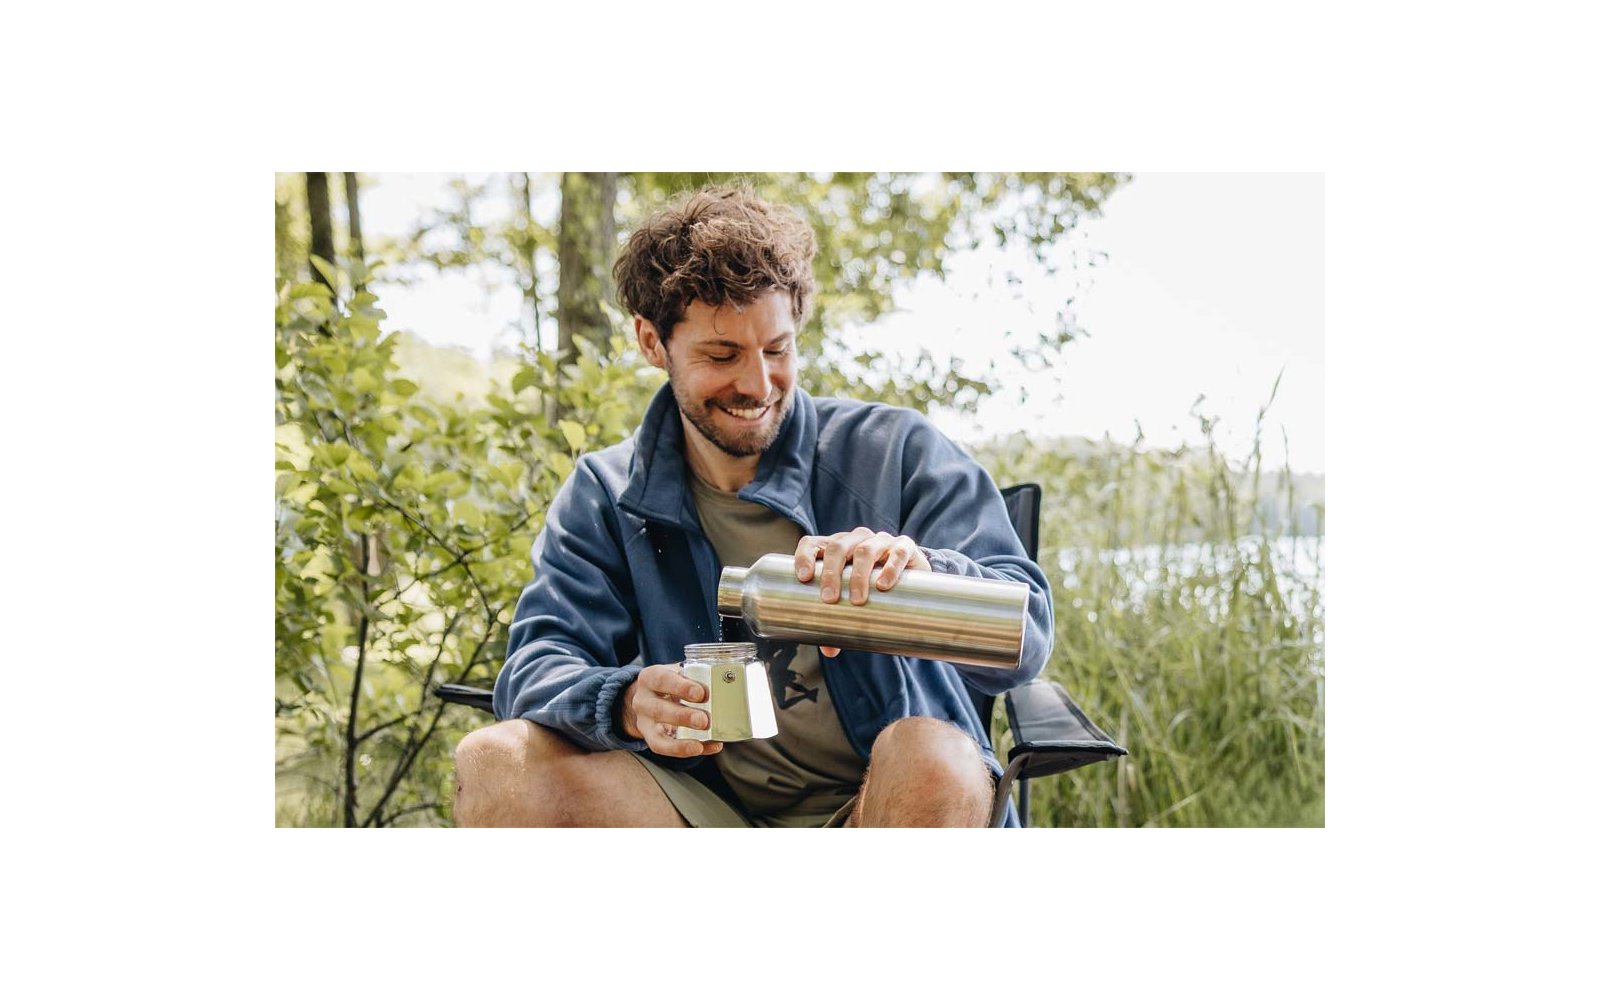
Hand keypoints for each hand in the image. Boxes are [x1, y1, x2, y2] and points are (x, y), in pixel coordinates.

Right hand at [619, 663, 723, 756]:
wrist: (649, 697)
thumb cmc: (670, 683)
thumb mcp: (677, 673)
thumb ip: (695, 676)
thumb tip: (724, 682)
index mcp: (650, 678)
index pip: (662, 680)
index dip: (681, 687)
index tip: (701, 693)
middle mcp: (643, 700)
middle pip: (658, 709)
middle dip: (682, 716)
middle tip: (704, 720)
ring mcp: (644, 722)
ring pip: (657, 735)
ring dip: (681, 741)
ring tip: (700, 744)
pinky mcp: (650, 738)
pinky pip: (664, 749)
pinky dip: (684, 750)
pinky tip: (702, 748)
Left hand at [794, 527, 931, 656]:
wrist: (913, 579)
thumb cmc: (874, 589)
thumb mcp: (854, 601)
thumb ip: (840, 622)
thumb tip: (829, 649)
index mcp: (836, 548)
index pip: (813, 543)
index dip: (805, 556)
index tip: (803, 577)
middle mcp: (856, 539)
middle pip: (838, 547)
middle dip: (830, 572)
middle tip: (829, 598)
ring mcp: (881, 541)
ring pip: (865, 549)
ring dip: (859, 575)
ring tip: (857, 599)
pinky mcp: (905, 547)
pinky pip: (897, 552)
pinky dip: (890, 567)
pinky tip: (883, 584)